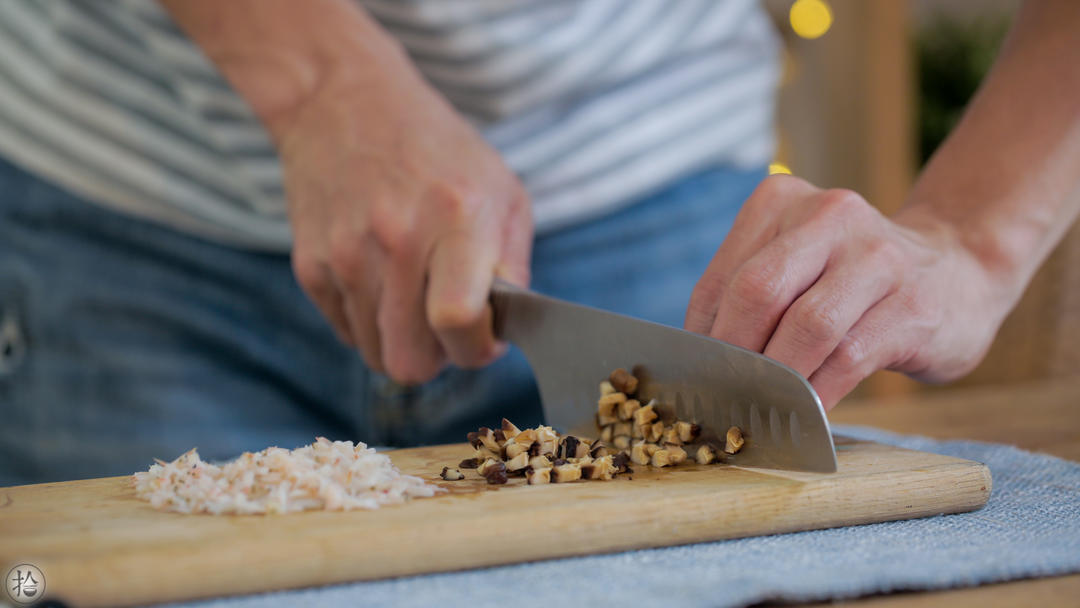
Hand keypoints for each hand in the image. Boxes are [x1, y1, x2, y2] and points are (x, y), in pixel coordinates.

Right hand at [279, 64, 531, 383]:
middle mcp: (396, 239)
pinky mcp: (310, 265)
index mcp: (456, 218)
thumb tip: (501, 332)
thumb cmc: (438, 150)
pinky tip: (382, 280)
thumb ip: (513, 266)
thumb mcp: (502, 190)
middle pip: (411, 361)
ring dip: (403, 342)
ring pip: (378, 356)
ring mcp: (345, 255)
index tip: (484, 337)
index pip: (458, 322)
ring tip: (415, 297)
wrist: (341, 102)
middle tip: (448, 326)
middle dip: (439, 358)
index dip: (477, 348)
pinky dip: (370, 322)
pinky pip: (347, 333)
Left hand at [685, 175, 1014, 408]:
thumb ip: (749, 299)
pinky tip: (807, 412)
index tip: (698, 378)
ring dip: (777, 377)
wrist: (958, 273)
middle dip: (733, 355)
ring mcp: (877, 256)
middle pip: (757, 293)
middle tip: (725, 395)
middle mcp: (829, 215)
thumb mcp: (795, 265)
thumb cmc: (852, 282)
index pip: (722, 280)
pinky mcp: (912, 305)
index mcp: (781, 200)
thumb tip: (699, 362)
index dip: (702, 338)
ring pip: (806, 326)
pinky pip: (850, 357)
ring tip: (763, 407)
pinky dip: (819, 393)